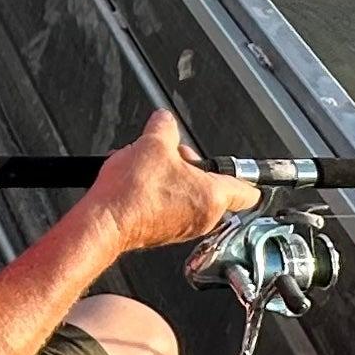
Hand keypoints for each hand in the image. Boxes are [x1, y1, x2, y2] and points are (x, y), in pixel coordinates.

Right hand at [88, 110, 259, 251]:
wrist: (105, 221)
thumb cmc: (132, 194)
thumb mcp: (153, 143)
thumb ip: (165, 126)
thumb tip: (164, 121)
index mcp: (212, 196)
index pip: (248, 191)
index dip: (248, 177)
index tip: (250, 174)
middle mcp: (202, 218)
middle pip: (209, 185)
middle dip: (188, 166)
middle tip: (169, 156)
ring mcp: (182, 228)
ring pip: (185, 195)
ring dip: (169, 178)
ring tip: (146, 169)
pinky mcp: (161, 232)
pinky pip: (167, 207)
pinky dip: (155, 193)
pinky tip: (135, 184)